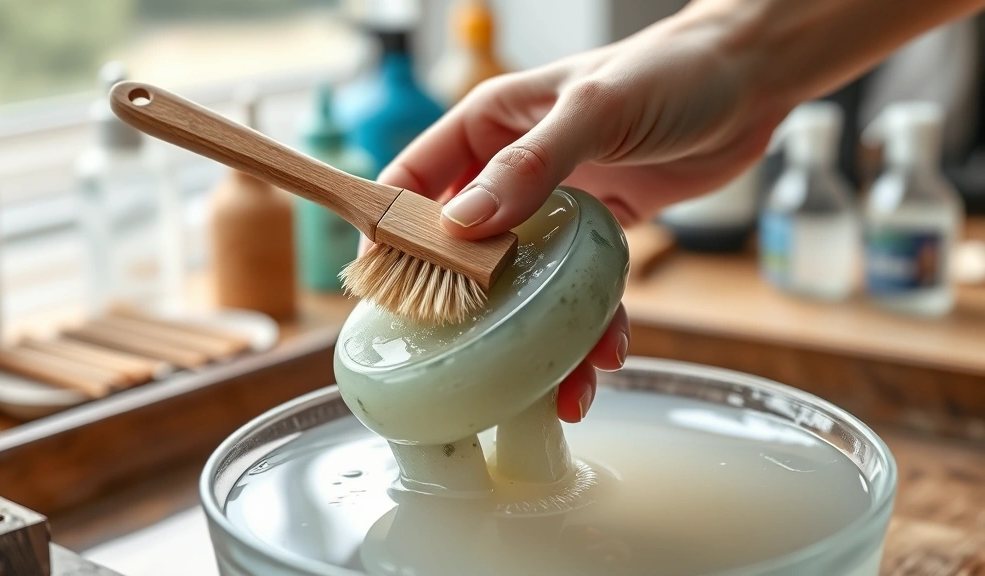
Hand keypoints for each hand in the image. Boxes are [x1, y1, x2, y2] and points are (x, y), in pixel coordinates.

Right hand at [373, 8, 784, 421]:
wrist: (751, 79)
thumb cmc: (668, 70)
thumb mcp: (595, 109)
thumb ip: (530, 163)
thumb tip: (461, 225)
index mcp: (490, 125)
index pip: (415, 179)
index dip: (392, 232)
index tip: (381, 290)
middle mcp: (513, 168)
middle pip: (467, 244)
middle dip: (466, 304)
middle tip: (462, 359)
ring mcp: (558, 203)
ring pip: (527, 277)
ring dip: (537, 333)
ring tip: (554, 386)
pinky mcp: (601, 230)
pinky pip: (582, 286)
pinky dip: (591, 323)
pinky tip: (604, 355)